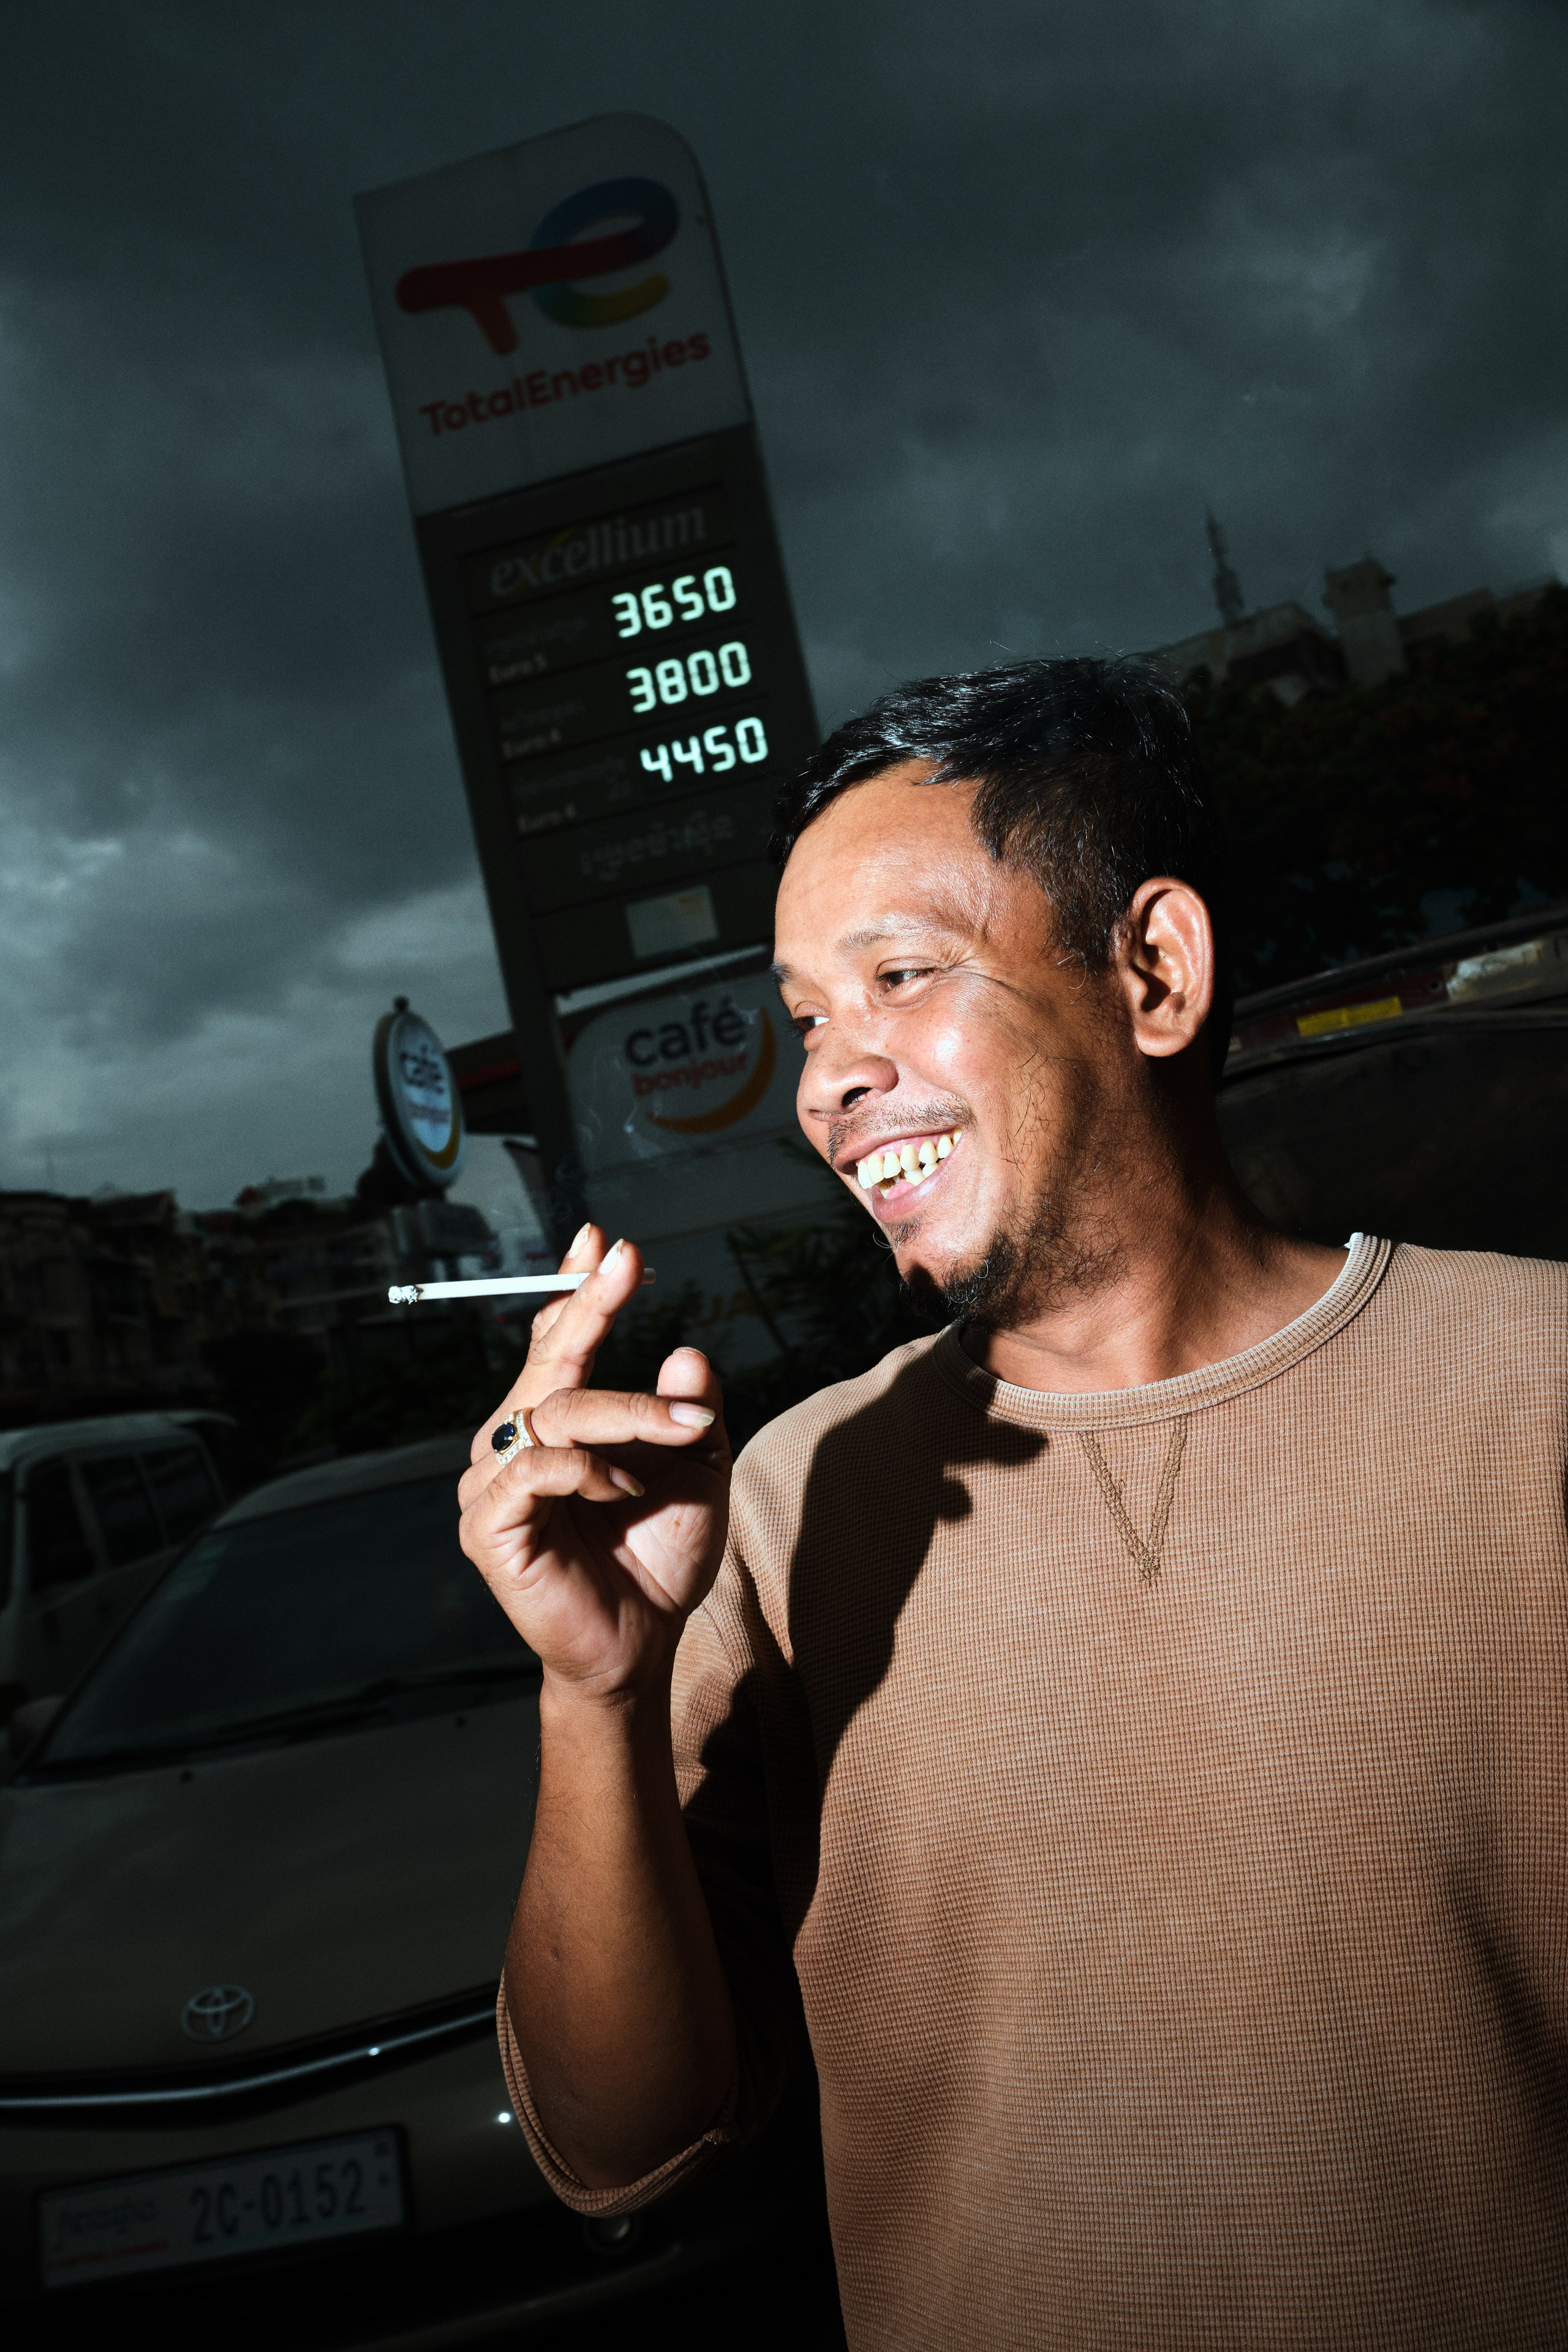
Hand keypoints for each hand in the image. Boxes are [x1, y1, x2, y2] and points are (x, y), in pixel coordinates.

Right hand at [457, 1226, 729, 1700]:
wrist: (641, 1644)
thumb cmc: (658, 1555)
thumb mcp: (695, 1471)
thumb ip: (690, 1412)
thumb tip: (687, 1351)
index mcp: (553, 1421)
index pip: (552, 1340)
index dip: (572, 1289)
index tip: (602, 1239)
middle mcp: (511, 1440)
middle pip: (549, 1359)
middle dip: (592, 1307)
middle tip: (629, 1265)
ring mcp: (490, 1481)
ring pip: (554, 1410)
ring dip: (626, 1414)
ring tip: (680, 1438)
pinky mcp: (487, 1524)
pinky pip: (536, 1468)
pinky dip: (590, 1470)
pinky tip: (624, 1489)